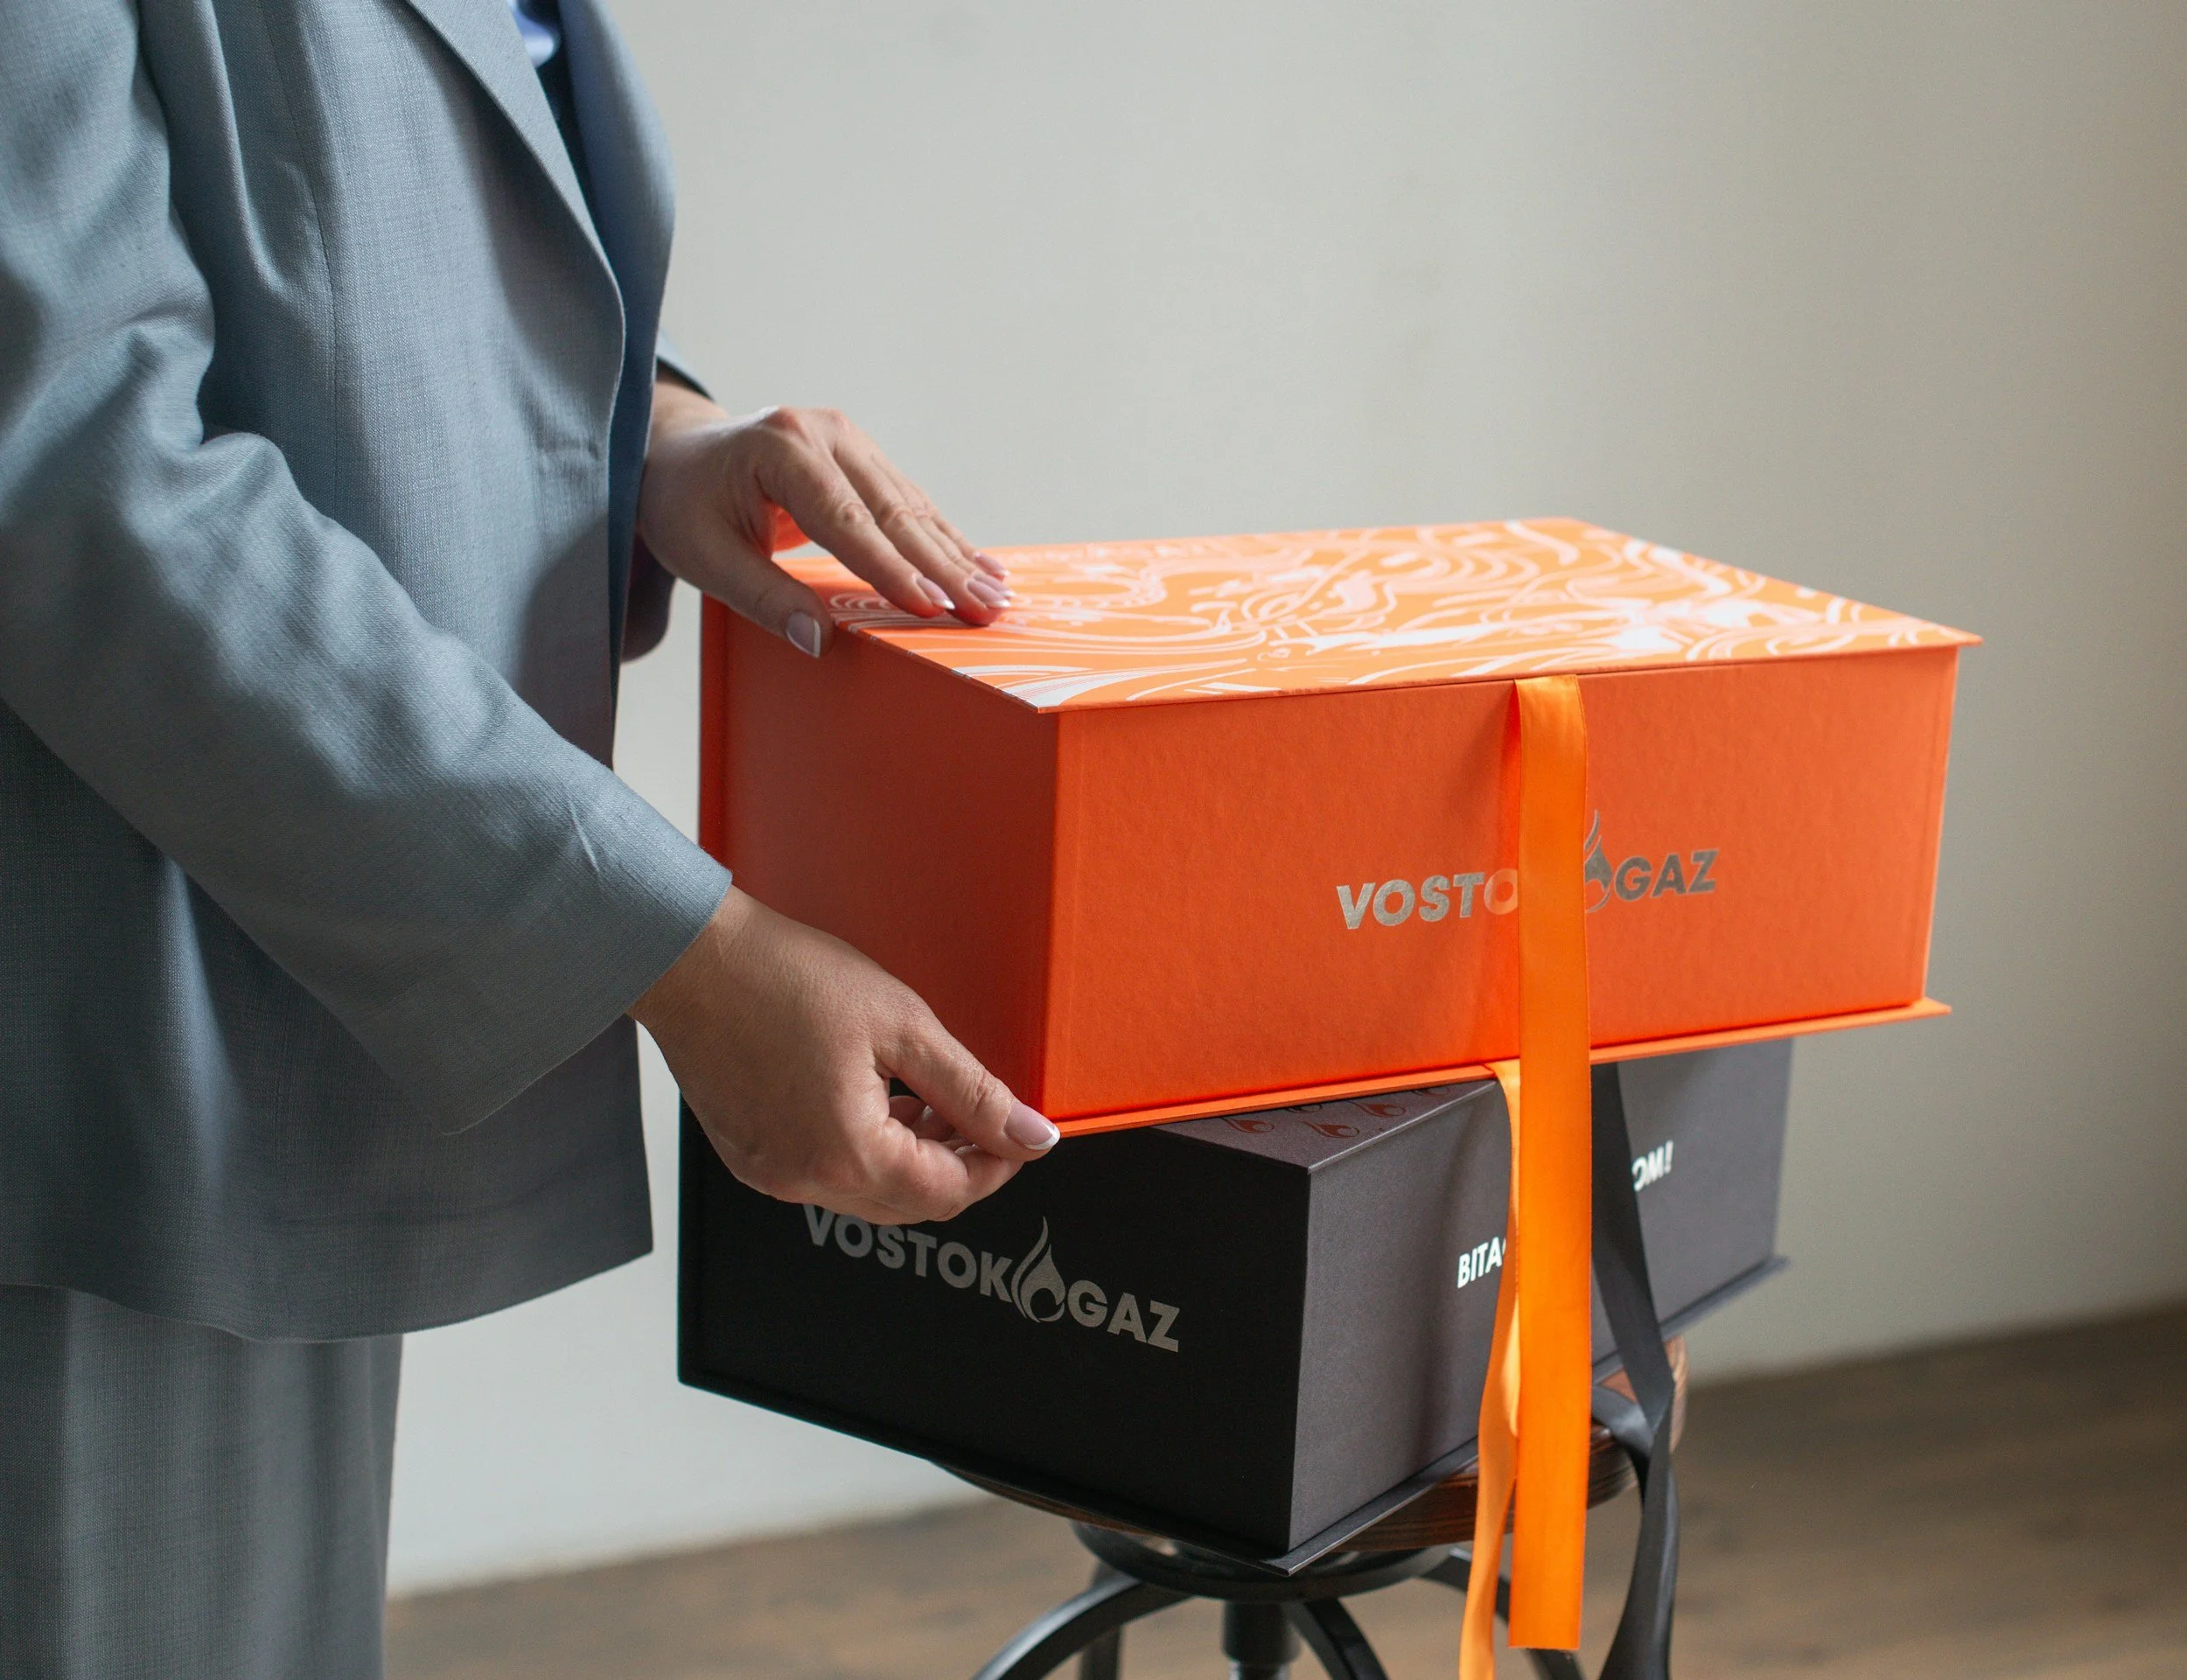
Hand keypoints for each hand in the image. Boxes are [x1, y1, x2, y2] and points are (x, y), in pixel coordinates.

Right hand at [631, 888, 1057, 1222]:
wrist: (693, 958)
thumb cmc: (786, 977)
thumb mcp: (903, 1025)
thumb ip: (972, 1090)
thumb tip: (1030, 1135)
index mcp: (848, 1154)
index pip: (949, 1193)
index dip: (996, 1165)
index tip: (1016, 1134)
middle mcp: (804, 1180)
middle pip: (911, 1204)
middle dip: (957, 1166)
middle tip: (978, 1116)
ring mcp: (771, 1174)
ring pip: (868, 1195)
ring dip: (911, 1160)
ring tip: (928, 1102)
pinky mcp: (749, 1157)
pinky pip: (824, 1176)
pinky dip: (862, 1152)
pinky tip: (873, 1101)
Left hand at [638, 380, 1011, 656]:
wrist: (677, 454)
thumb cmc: (684, 505)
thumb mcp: (704, 557)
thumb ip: (763, 598)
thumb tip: (819, 642)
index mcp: (782, 448)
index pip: (846, 519)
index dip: (891, 568)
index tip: (931, 607)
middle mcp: (823, 432)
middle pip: (892, 510)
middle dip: (943, 567)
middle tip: (985, 610)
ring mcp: (847, 437)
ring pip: (911, 505)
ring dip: (956, 555)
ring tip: (996, 596)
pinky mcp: (861, 452)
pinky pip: (908, 501)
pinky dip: (944, 538)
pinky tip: (980, 565)